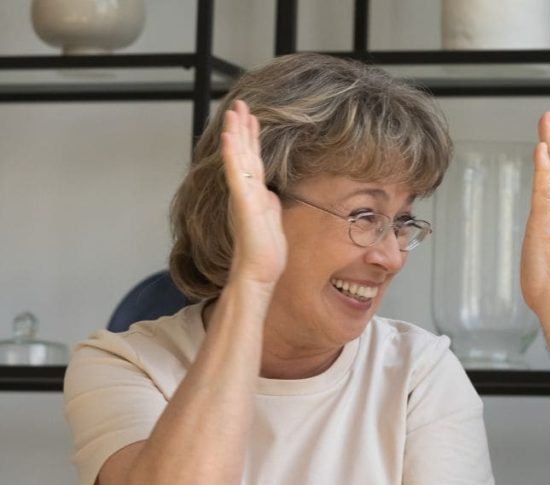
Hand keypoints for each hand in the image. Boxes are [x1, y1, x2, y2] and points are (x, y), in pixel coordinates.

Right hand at [221, 99, 286, 292]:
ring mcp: (243, 196)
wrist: (259, 272)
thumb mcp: (272, 218)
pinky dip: (233, 154)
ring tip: (235, 110)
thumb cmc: (266, 251)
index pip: (252, 159)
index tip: (250, 116)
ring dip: (237, 132)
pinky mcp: (243, 203)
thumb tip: (271, 193)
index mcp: (254, 193)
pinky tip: (232, 137)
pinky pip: (237, 174)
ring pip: (239, 157)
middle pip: (244, 152)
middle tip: (240, 102)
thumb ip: (268, 202)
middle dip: (242, 127)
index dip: (251, 137)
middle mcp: (246, 191)